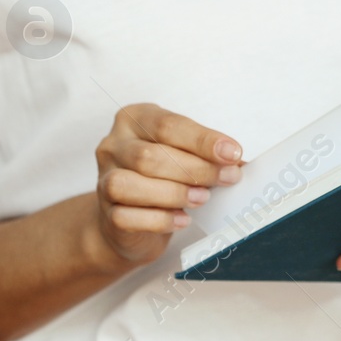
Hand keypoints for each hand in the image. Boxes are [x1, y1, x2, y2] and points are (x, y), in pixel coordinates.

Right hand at [91, 103, 242, 267]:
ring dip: (174, 193)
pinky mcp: (106, 213)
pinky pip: (128, 217)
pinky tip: (182, 219)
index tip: (232, 153)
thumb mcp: (183, 155)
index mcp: (134, 119)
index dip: (203, 140)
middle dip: (195, 169)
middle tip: (227, 178)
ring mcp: (104, 179)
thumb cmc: (161, 178)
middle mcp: (113, 145)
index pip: (167, 125)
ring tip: (202, 198)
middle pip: (150, 156)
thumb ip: (204, 154)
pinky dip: (160, 220)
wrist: (130, 220)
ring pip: (131, 184)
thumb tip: (237, 162)